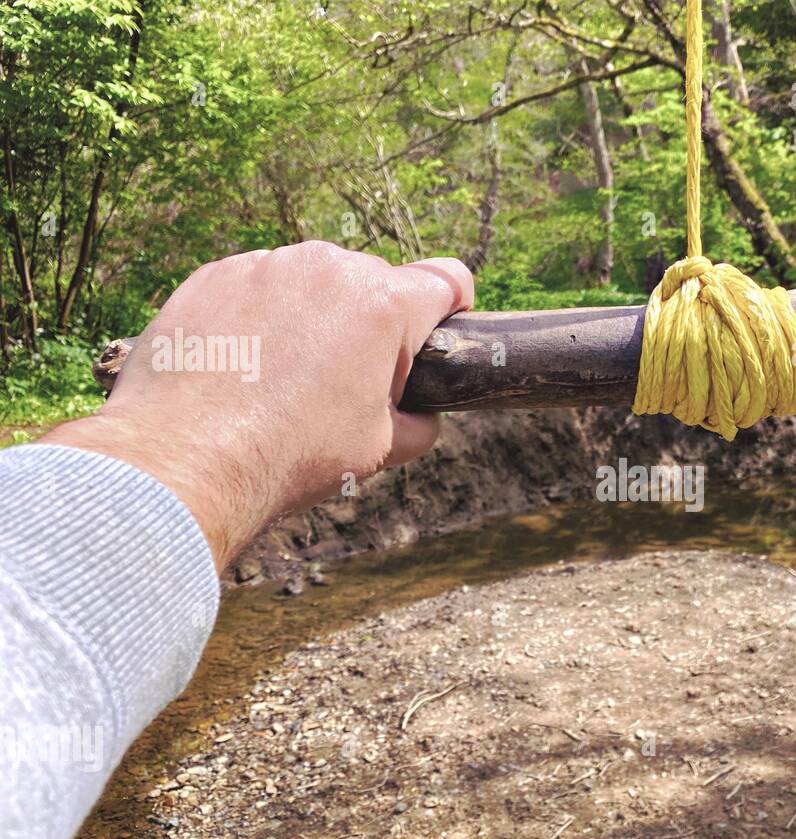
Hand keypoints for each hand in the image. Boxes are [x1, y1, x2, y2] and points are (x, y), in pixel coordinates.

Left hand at [45, 241, 472, 570]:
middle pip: (376, 282)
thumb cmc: (294, 454)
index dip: (452, 308)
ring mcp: (266, 265)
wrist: (186, 458)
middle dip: (374, 322)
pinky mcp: (215, 275)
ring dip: (315, 316)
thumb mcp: (381, 448)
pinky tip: (245, 368)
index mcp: (384, 305)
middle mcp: (329, 268)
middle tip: (351, 381)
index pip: (447, 279)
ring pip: (314, 281)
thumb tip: (423, 413)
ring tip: (287, 378)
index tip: (438, 332)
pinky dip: (261, 317)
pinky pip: (258, 286)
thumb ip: (419, 420)